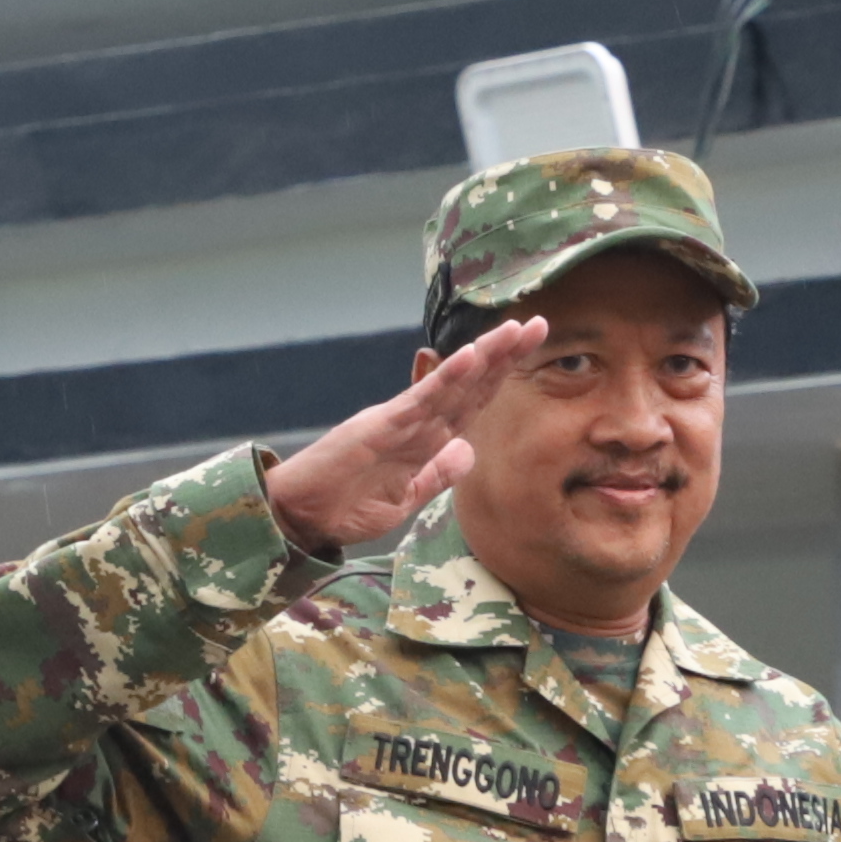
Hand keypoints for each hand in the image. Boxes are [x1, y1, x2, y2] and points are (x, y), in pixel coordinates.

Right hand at [261, 318, 541, 555]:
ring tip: (514, 331)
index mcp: (425, 440)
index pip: (472, 401)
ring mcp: (399, 421)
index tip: (530, 349)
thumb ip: (437, 475)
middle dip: (504, 355)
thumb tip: (469, 450)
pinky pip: (419, 401)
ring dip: (483, 357)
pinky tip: (468, 356)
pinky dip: (445, 379)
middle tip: (539, 324)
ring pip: (450, 384)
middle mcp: (416, 423)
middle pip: (469, 384)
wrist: (301, 517)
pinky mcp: (379, 427)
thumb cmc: (345, 507)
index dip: (501, 375)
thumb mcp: (405, 498)